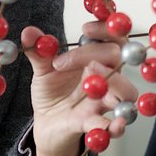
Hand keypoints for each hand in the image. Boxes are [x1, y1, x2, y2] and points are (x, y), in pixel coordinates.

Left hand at [22, 24, 138, 155]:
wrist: (46, 124)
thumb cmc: (52, 94)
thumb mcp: (43, 71)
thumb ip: (39, 52)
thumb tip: (28, 33)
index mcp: (94, 60)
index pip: (111, 37)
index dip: (105, 29)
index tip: (85, 28)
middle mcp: (104, 78)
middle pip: (118, 57)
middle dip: (98, 52)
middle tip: (69, 60)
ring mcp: (102, 102)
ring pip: (127, 92)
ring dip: (118, 85)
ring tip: (94, 85)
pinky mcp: (94, 124)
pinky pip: (110, 125)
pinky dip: (115, 126)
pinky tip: (115, 125)